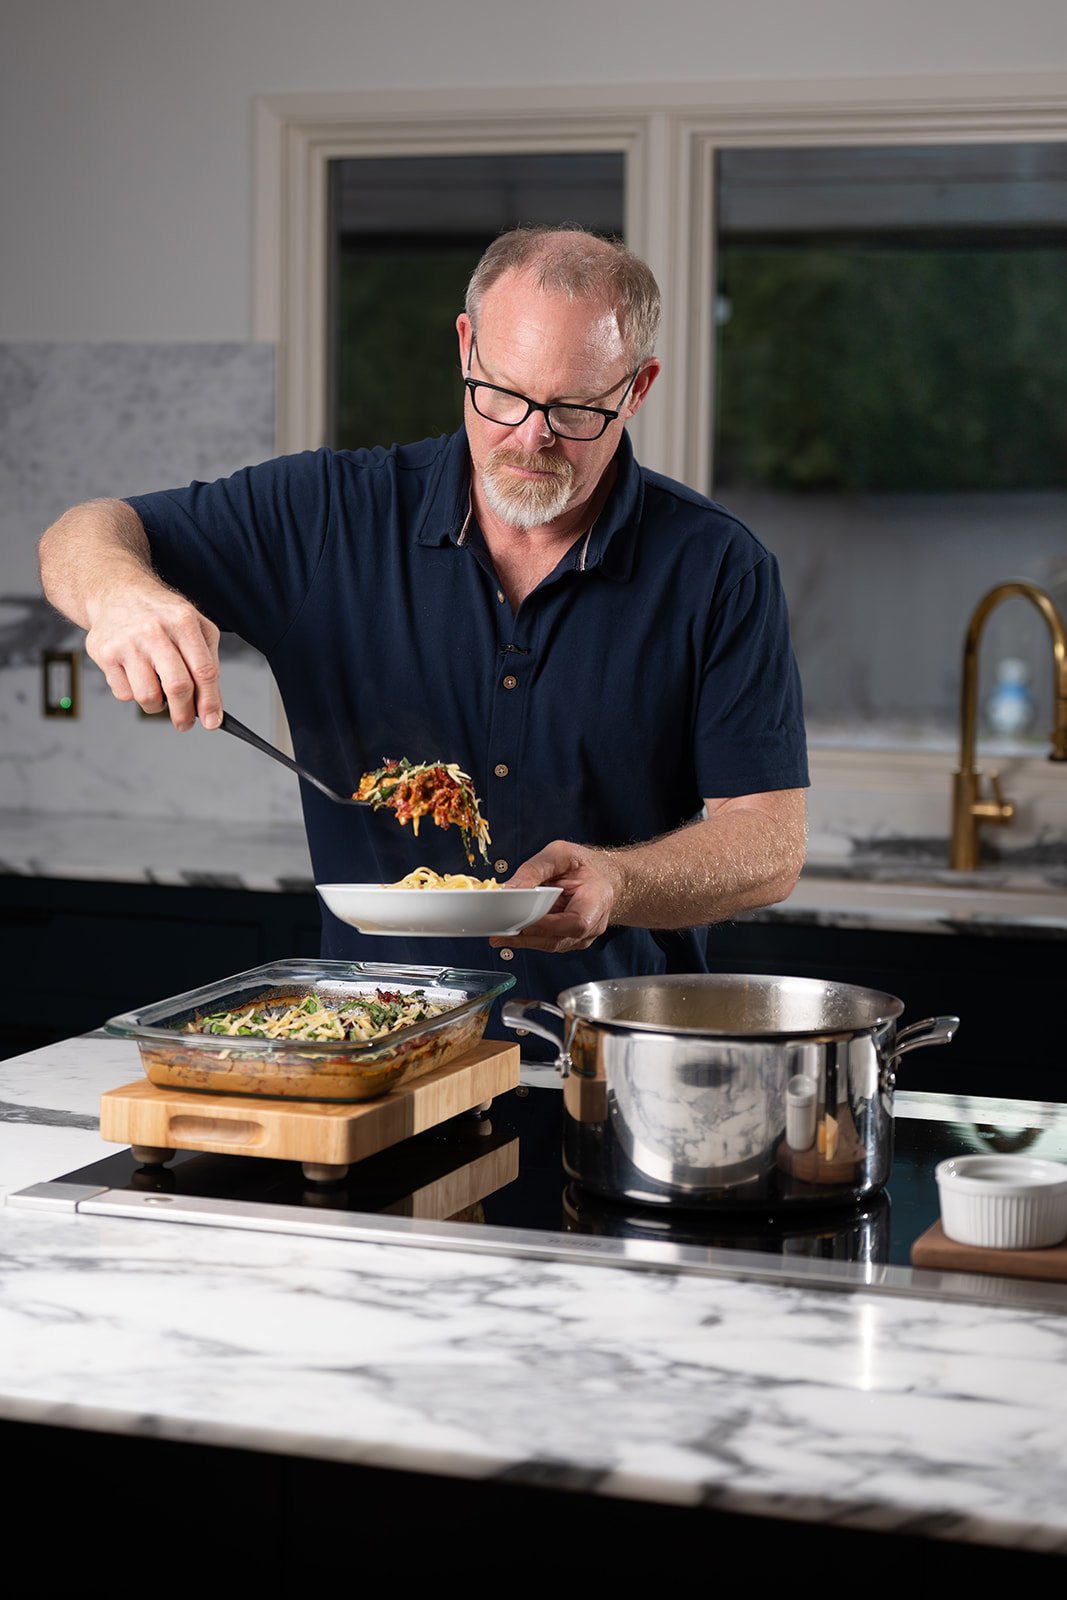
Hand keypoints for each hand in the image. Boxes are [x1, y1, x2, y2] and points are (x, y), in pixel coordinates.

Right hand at [86, 588, 222, 732]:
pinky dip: (133, 693)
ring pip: (148, 697)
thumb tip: (211, 706)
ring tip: (158, 692)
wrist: (116, 593)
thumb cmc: (161, 615)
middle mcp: (154, 630)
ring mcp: (127, 642)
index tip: (212, 722)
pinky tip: (135, 675)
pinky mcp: (104, 653)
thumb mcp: (195, 625)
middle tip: (186, 723)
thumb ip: (207, 662)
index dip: (210, 701)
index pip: (204, 670)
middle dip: (185, 714)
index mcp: (183, 621)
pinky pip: (124, 694)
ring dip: (157, 706)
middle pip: (177, 686)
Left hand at [490, 840, 620, 952]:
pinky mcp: (569, 940)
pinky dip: (528, 938)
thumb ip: (534, 869)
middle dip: (527, 937)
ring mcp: (582, 936)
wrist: (599, 876)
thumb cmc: (583, 865)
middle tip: (500, 933)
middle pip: (559, 939)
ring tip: (499, 934)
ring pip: (550, 944)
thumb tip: (508, 889)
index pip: (577, 923)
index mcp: (597, 899)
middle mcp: (593, 924)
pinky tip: (511, 932)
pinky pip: (547, 942)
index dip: (550, 926)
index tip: (526, 923)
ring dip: (523, 940)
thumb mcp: (560, 854)